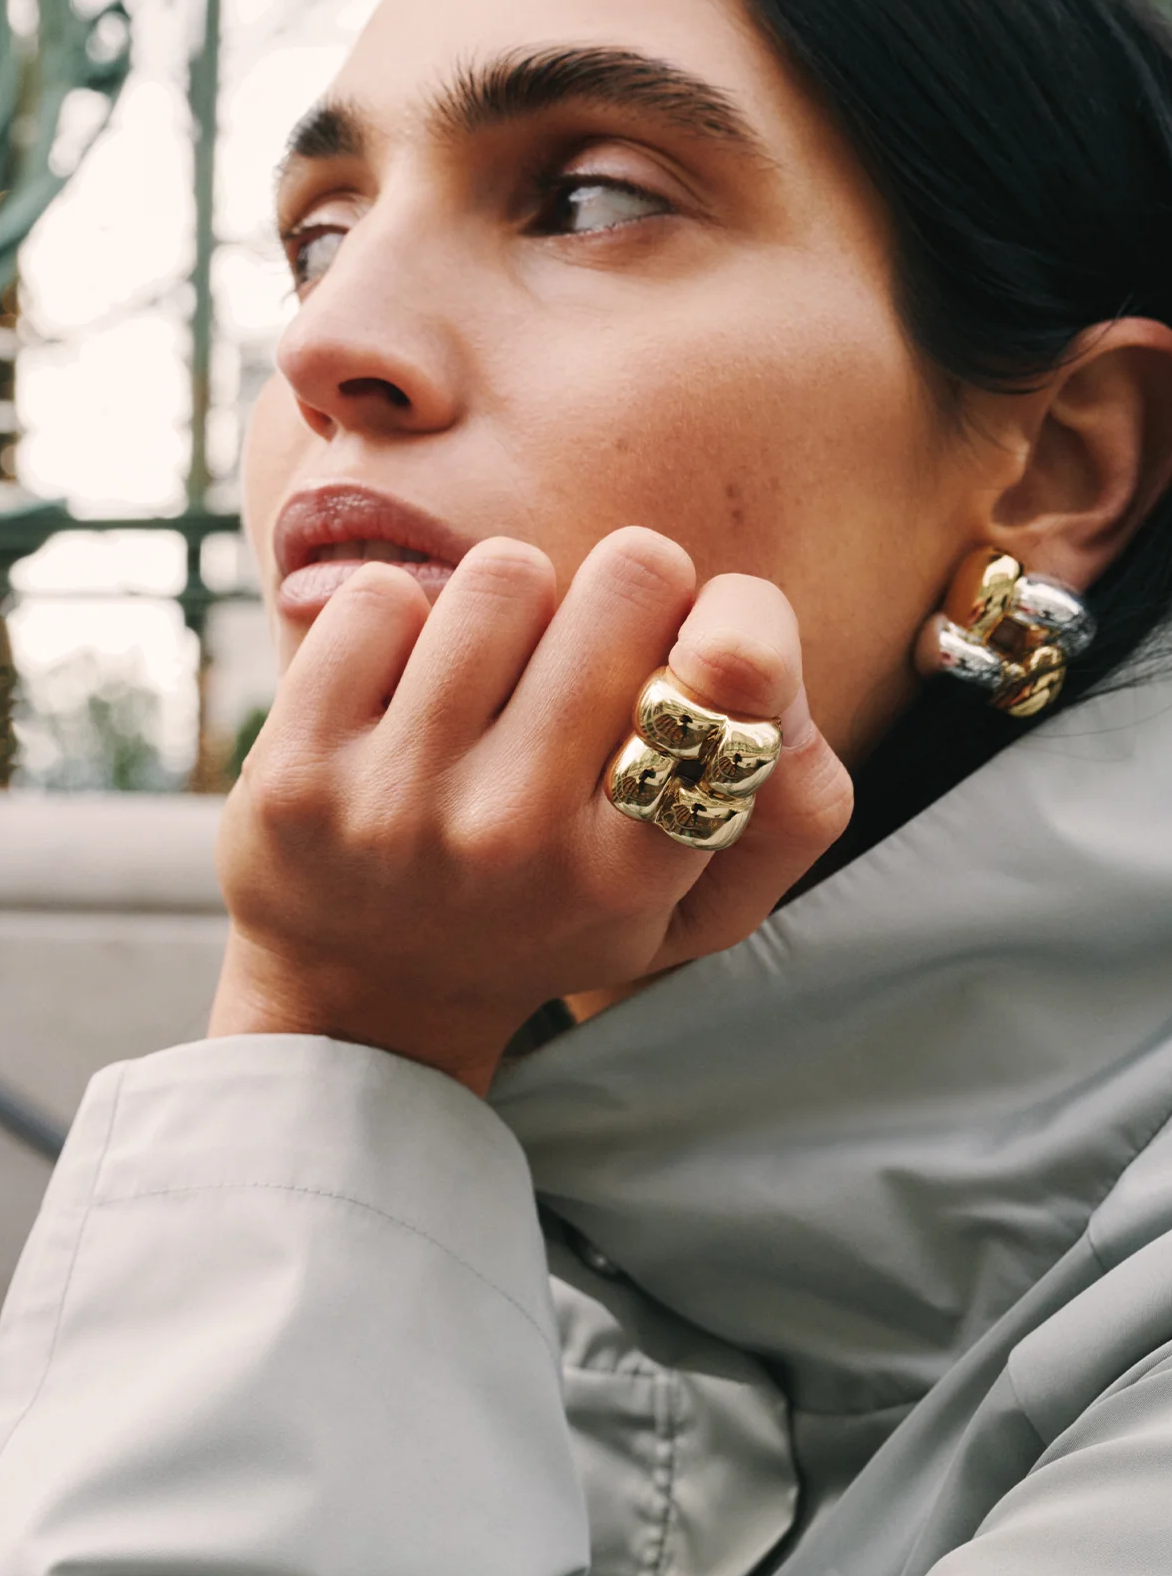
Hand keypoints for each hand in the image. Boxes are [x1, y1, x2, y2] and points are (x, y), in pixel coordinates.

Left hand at [210, 528, 851, 1093]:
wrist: (364, 1004)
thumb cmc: (542, 916)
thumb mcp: (676, 901)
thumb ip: (772, 799)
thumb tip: (730, 640)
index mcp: (629, 872)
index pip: (733, 661)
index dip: (721, 629)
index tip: (686, 660)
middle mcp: (521, 836)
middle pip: (632, 574)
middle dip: (618, 592)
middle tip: (583, 650)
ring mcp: (401, 802)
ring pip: (506, 571)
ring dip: (505, 606)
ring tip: (488, 677)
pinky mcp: (299, 770)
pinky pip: (384, 598)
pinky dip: (400, 622)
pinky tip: (399, 692)